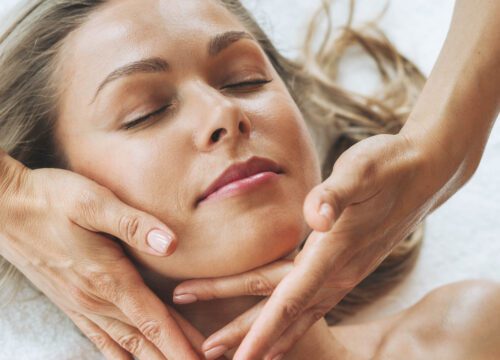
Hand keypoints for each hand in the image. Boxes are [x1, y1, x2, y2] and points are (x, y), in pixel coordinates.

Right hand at [0, 158, 200, 359]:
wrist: (4, 207)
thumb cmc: (52, 199)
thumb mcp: (94, 202)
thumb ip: (134, 224)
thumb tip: (171, 244)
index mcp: (108, 279)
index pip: (155, 321)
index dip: (182, 344)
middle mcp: (95, 300)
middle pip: (146, 339)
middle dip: (174, 356)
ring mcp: (80, 304)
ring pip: (126, 343)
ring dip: (153, 358)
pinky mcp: (69, 301)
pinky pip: (99, 338)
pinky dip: (119, 354)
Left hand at [174, 133, 450, 358]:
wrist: (423, 172)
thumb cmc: (388, 166)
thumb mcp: (361, 169)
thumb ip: (336, 193)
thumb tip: (316, 217)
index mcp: (334, 251)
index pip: (290, 298)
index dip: (262, 330)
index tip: (241, 358)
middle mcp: (339, 271)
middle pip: (284, 312)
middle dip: (245, 334)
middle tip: (206, 351)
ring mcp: (345, 273)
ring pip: (298, 314)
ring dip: (268, 336)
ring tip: (238, 355)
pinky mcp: (347, 268)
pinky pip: (314, 305)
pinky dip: (292, 324)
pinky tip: (283, 331)